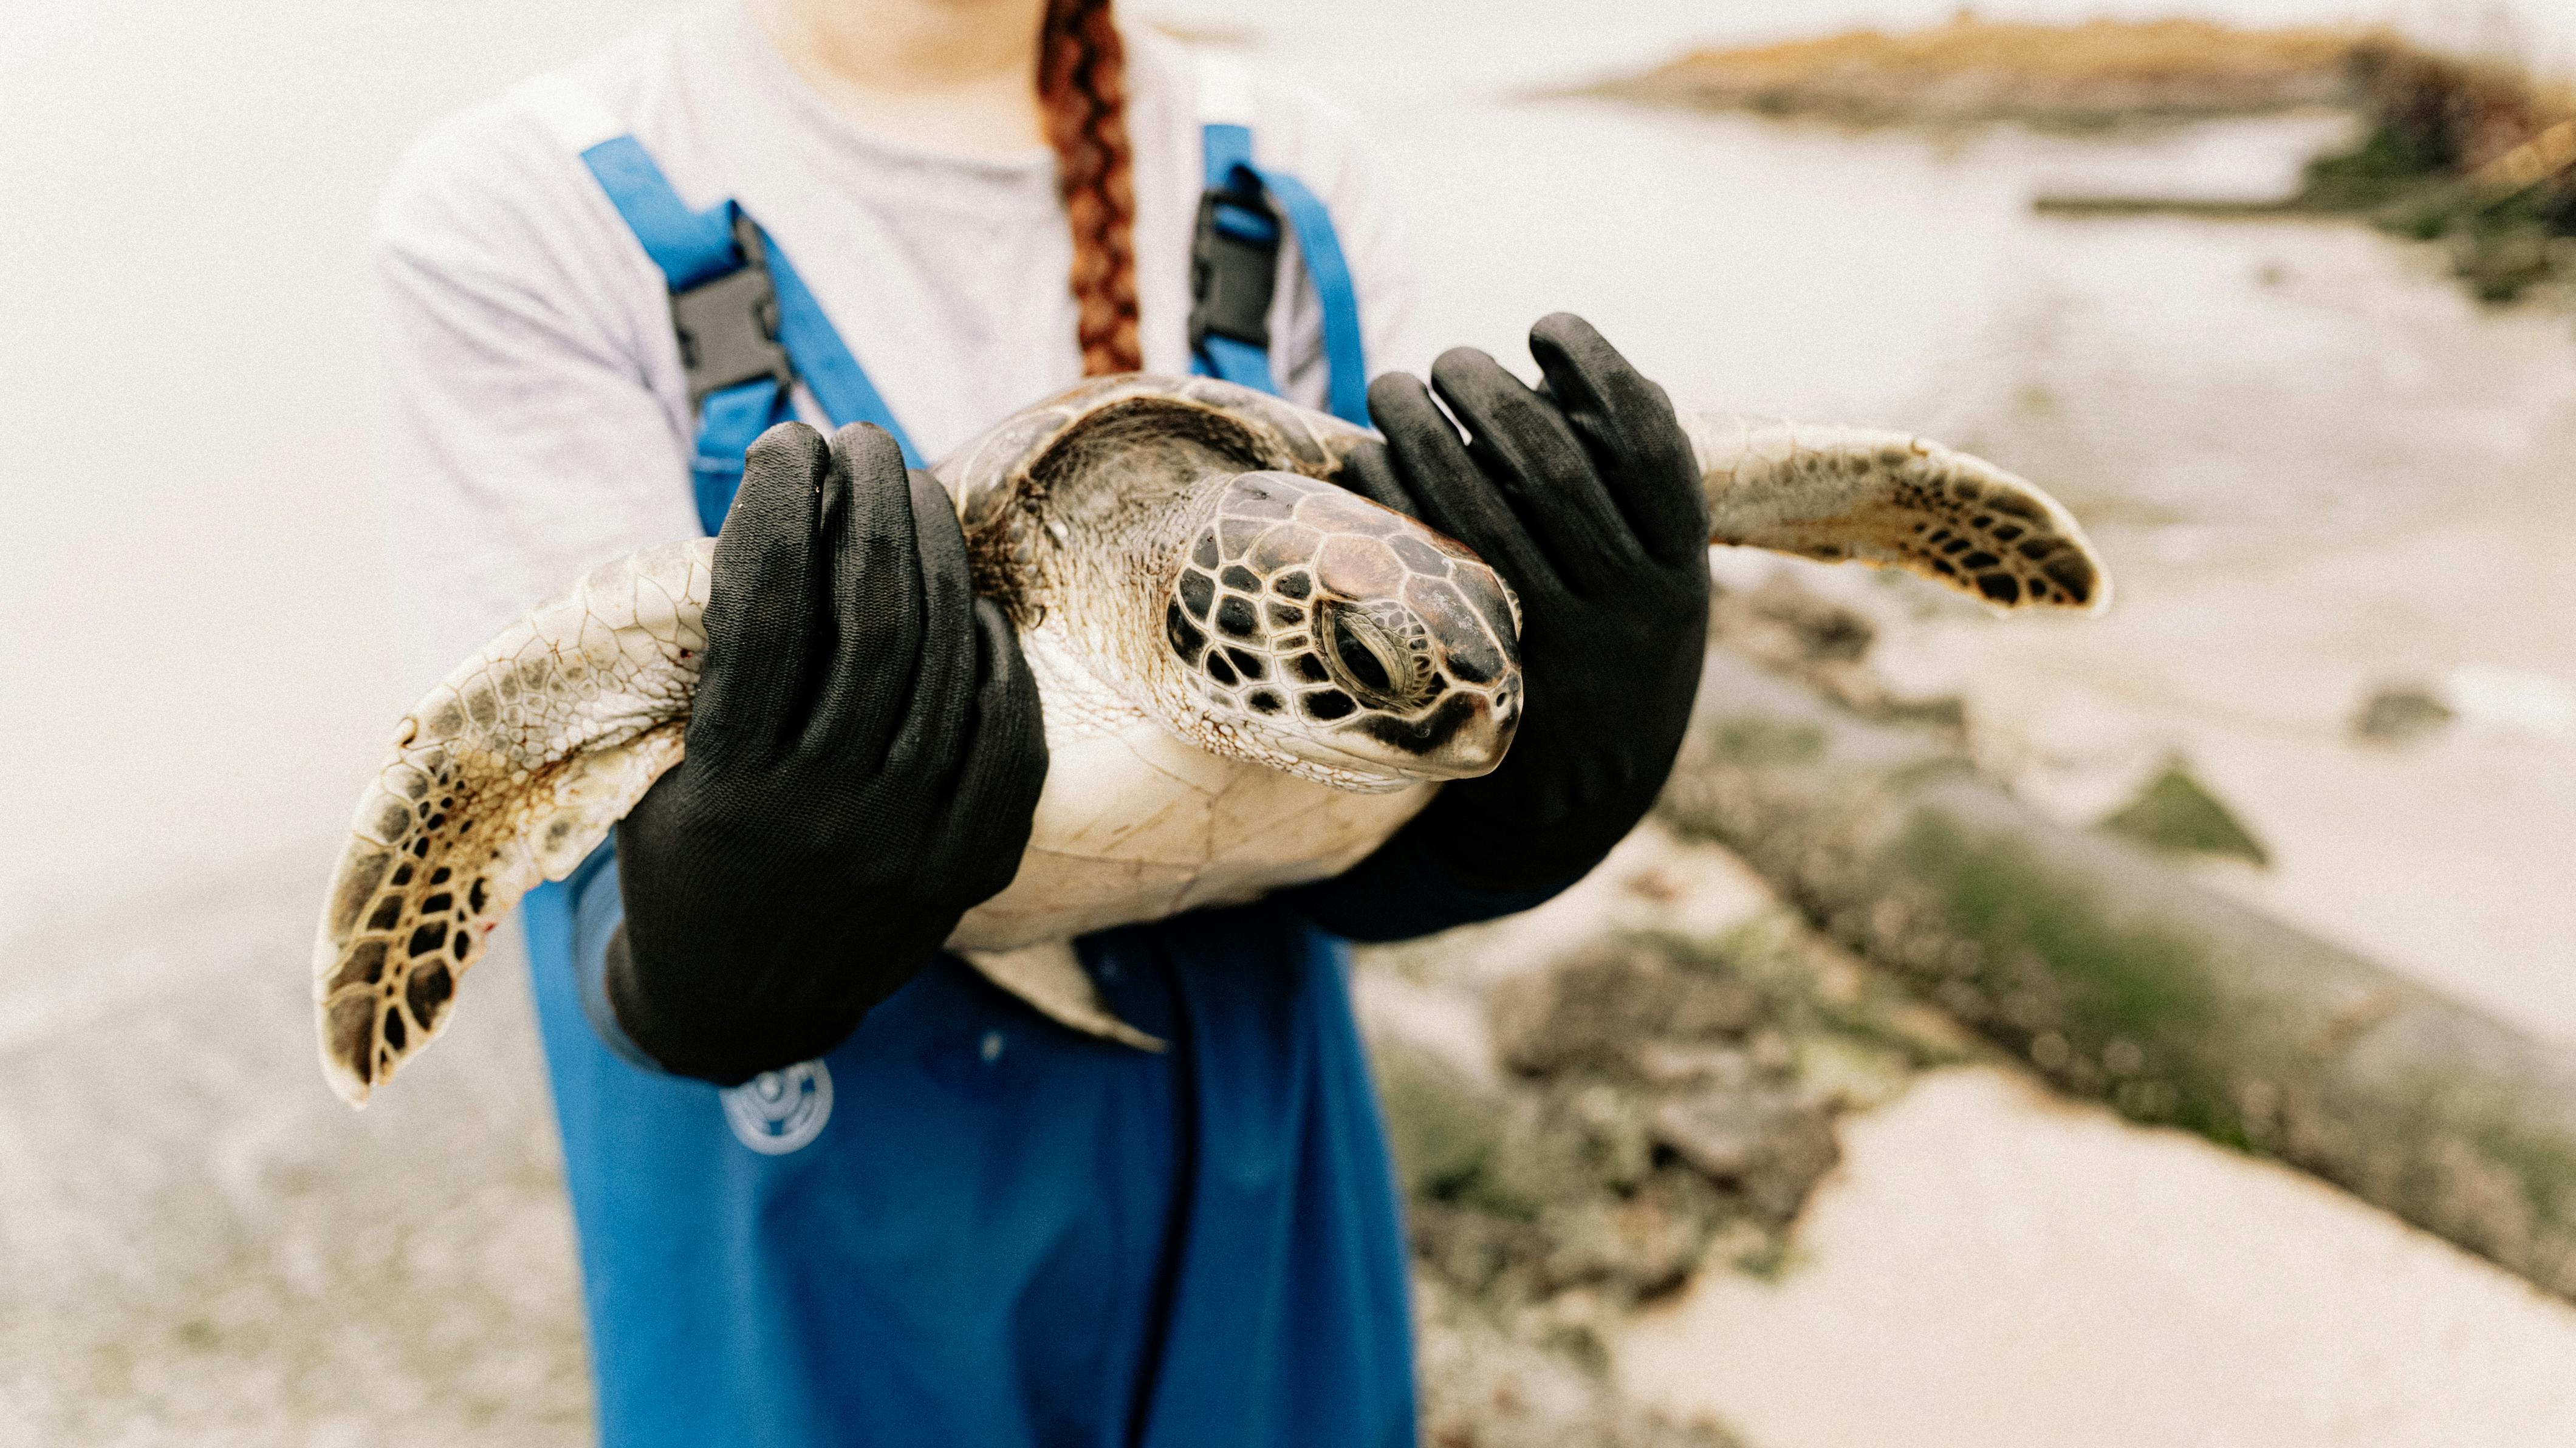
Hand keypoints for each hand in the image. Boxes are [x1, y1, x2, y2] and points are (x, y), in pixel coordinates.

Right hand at [608, 422, 1047, 1082]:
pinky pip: (1005, 735)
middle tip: (866, 440)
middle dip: (874, 506)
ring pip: (944, 664)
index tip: (786, 442)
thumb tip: (781, 519)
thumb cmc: (683, 856)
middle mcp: (824, 816)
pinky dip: (990, 656)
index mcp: (726, 787)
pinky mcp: (965, 867)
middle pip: (873, 620)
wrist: (738, 1004)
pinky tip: (967, 605)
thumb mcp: (661, 771)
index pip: (763, 609)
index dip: (779, 505)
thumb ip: (715, 669)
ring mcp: (907, 846)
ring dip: (936, 558)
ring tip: (917, 496)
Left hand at [1342, 314, 1708, 888]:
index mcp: (1680, 570)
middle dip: (1488, 391)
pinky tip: (1366, 458)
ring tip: (1394, 386)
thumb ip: (1628, 497)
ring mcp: (1553, 649)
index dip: (1597, 369)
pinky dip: (1391, 501)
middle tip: (1449, 358)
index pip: (1648, 443)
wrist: (1581, 804)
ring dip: (1425, 429)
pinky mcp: (1481, 678)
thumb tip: (1564, 376)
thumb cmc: (1609, 658)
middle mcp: (1628, 609)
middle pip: (1551, 466)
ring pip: (1479, 510)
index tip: (1548, 326)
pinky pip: (1424, 567)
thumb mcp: (1654, 585)